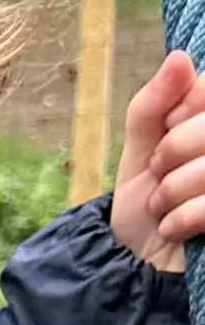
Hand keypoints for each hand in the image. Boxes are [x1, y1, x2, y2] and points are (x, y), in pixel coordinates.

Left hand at [110, 48, 204, 271]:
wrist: (141, 266)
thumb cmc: (147, 204)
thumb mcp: (140, 149)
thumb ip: (153, 104)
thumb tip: (181, 58)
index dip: (182, 110)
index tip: (165, 130)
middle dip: (173, 151)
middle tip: (159, 175)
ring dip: (174, 189)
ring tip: (163, 206)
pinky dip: (184, 218)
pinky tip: (174, 229)